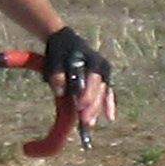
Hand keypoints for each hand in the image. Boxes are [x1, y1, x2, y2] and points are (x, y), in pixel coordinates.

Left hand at [36, 24, 115, 140]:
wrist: (65, 41)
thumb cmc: (59, 51)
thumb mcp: (54, 60)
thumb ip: (57, 75)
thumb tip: (61, 92)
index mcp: (92, 59)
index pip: (92, 79)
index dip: (87, 94)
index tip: (79, 105)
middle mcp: (102, 66)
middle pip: (99, 89)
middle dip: (92, 106)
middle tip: (85, 121)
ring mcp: (104, 73)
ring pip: (103, 94)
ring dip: (97, 109)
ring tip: (89, 124)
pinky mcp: (103, 79)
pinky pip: (107, 94)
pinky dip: (108, 105)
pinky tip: (109, 118)